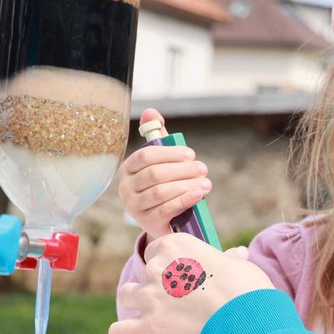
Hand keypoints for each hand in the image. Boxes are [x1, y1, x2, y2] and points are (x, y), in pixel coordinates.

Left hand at [109, 233, 271, 333]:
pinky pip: (120, 331)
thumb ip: (229, 260)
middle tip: (181, 299)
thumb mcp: (241, 267)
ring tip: (161, 314)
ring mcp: (149, 298)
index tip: (187, 276)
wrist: (250, 323)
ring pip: (126, 294)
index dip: (172, 264)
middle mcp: (156, 267)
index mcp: (175, 246)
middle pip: (144, 272)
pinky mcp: (148, 327)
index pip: (158, 249)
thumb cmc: (249, 291)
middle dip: (157, 284)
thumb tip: (237, 254)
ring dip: (139, 303)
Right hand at [117, 109, 210, 240]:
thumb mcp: (160, 161)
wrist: (163, 220)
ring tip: (206, 183)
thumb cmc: (162, 185)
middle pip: (155, 174)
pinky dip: (185, 200)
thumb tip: (152, 112)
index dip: (170, 153)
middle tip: (203, 168)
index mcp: (127, 169)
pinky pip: (166, 209)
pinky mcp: (147, 222)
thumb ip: (157, 137)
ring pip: (161, 192)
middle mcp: (126, 187)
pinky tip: (199, 194)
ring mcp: (134, 206)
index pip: (146, 156)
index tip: (191, 153)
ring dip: (187, 185)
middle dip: (182, 170)